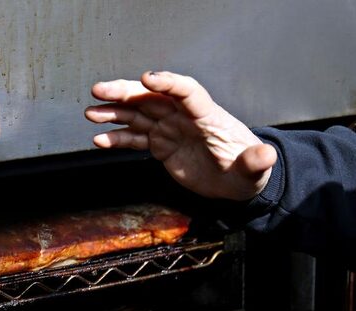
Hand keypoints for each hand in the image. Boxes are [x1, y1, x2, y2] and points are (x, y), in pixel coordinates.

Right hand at [84, 71, 277, 200]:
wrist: (236, 183)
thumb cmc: (246, 172)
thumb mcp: (253, 169)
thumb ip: (255, 161)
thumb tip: (265, 155)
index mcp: (208, 117)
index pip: (187, 92)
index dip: (168, 84)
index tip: (146, 80)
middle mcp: (185, 118)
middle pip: (152, 98)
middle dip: (126, 92)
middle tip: (100, 90)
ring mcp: (171, 130)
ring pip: (138, 115)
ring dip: (114, 113)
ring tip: (91, 113)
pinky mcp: (161, 146)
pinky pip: (136, 139)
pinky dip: (117, 138)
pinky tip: (100, 139)